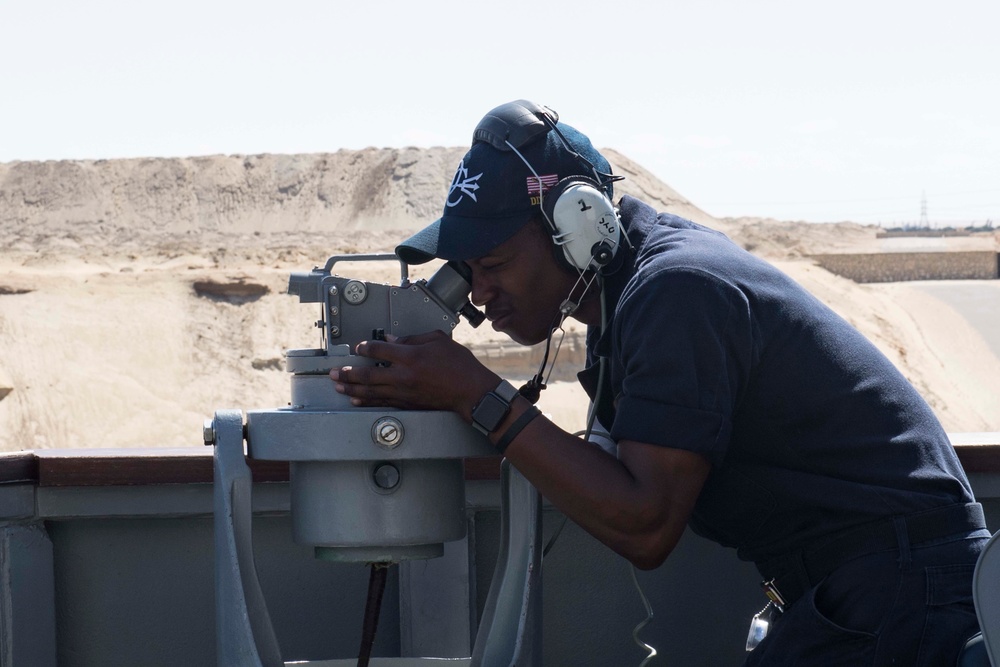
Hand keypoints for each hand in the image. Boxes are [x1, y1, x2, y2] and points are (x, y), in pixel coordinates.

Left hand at [329, 330, 498, 418]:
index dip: (365, 348)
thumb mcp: (439, 341)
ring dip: (352, 388)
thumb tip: (394, 340)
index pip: (379, 350)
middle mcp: (404, 376)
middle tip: (334, 372)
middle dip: (348, 373)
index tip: (358, 347)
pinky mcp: (408, 403)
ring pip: (371, 392)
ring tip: (338, 386)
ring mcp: (404, 392)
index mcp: (411, 356)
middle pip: (368, 375)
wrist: (471, 391)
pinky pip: (382, 402)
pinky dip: (367, 401)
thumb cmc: (460, 366)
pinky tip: (356, 400)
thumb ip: (414, 338)